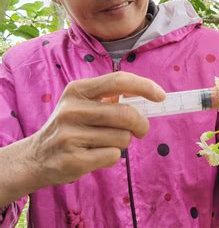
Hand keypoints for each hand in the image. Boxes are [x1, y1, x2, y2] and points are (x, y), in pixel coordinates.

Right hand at [28, 71, 164, 187]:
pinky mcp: (73, 160)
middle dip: (141, 124)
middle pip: (126, 114)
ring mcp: (70, 135)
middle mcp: (72, 110)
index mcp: (78, 90)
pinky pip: (113, 156)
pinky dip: (112, 156)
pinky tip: (95, 155)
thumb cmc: (71, 126)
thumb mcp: (83, 103)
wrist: (35, 157)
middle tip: (141, 130)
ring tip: (105, 142)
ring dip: (123, 142)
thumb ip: (111, 97)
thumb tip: (149, 96)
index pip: (119, 80)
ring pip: (122, 138)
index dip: (145, 86)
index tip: (161, 96)